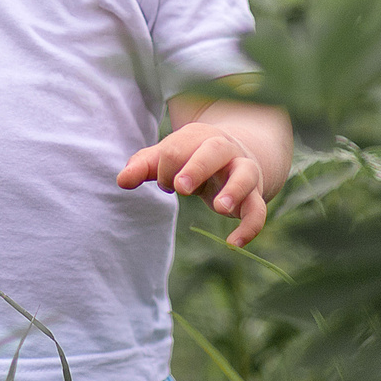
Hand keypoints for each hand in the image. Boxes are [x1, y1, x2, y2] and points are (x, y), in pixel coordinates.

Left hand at [118, 121, 270, 246]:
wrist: (235, 156)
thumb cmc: (191, 157)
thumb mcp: (168, 158)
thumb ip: (144, 166)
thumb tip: (121, 181)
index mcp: (198, 137)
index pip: (177, 147)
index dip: (165, 168)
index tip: (165, 184)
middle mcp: (224, 149)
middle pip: (215, 150)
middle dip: (197, 167)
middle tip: (180, 187)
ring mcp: (243, 170)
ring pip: (245, 175)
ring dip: (234, 189)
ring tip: (219, 207)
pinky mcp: (254, 195)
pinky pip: (258, 210)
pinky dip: (250, 227)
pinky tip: (234, 244)